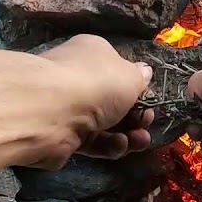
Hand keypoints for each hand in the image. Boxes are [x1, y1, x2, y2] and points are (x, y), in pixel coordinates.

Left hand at [33, 35, 153, 168]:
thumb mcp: (130, 76)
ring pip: (105, 124)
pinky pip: (93, 142)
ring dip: (128, 134)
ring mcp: (68, 108)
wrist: (51, 112)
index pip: (117, 71)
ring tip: (140, 140)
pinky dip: (109, 146)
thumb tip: (143, 72)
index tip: (150, 100)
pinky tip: (119, 146)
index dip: (136, 87)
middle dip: (135, 115)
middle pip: (113, 101)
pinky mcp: (63, 136)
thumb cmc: (96, 84)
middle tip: (147, 122)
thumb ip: (139, 77)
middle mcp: (78, 79)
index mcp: (92, 55)